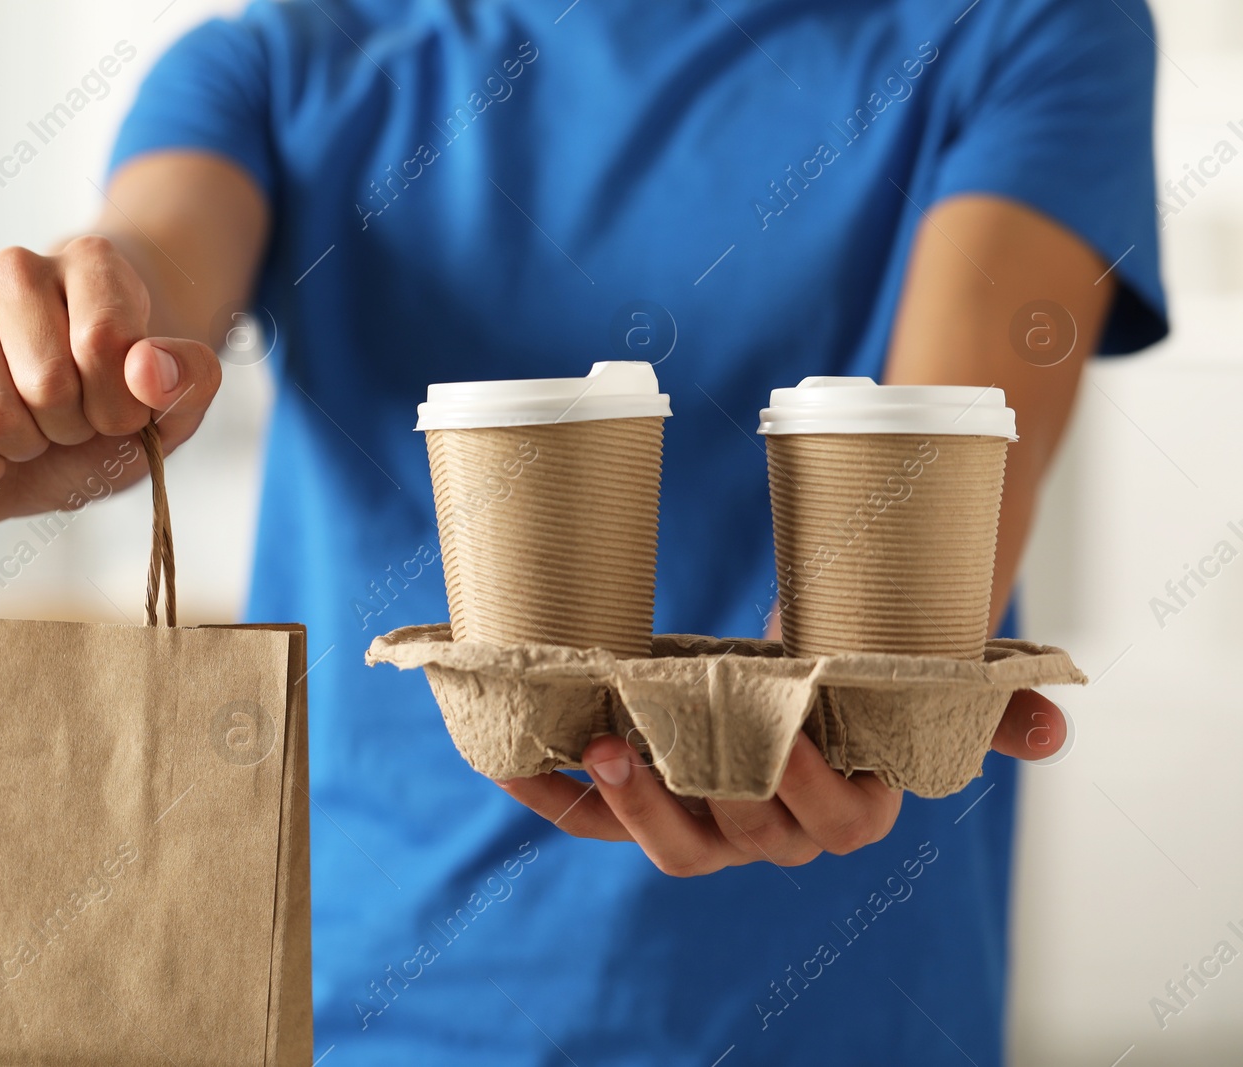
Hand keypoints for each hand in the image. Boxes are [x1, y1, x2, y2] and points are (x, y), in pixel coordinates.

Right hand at [0, 236, 221, 523]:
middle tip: (70, 421)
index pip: (105, 343)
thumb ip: (190, 379)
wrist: (62, 432)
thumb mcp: (177, 404)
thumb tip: (148, 369)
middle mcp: (16, 268)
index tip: (122, 411)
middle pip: (46, 382)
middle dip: (69, 429)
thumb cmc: (119, 408)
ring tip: (30, 431)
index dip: (120, 407)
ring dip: (21, 449)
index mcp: (93, 264)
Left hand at [497, 689, 1065, 876]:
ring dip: (618, 805)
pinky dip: (549, 792)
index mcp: (846, 813)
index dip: (802, 782)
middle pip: (731, 840)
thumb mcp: (923, 685)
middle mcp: (772, 834)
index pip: (829, 820)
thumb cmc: (860, 678)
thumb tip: (1055, 727)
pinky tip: (510, 756)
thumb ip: (989, 705)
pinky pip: (592, 817)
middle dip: (688, 797)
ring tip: (590, 749)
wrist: (801, 671)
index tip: (782, 726)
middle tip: (648, 740)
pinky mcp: (643, 802)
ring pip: (661, 841)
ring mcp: (703, 823)